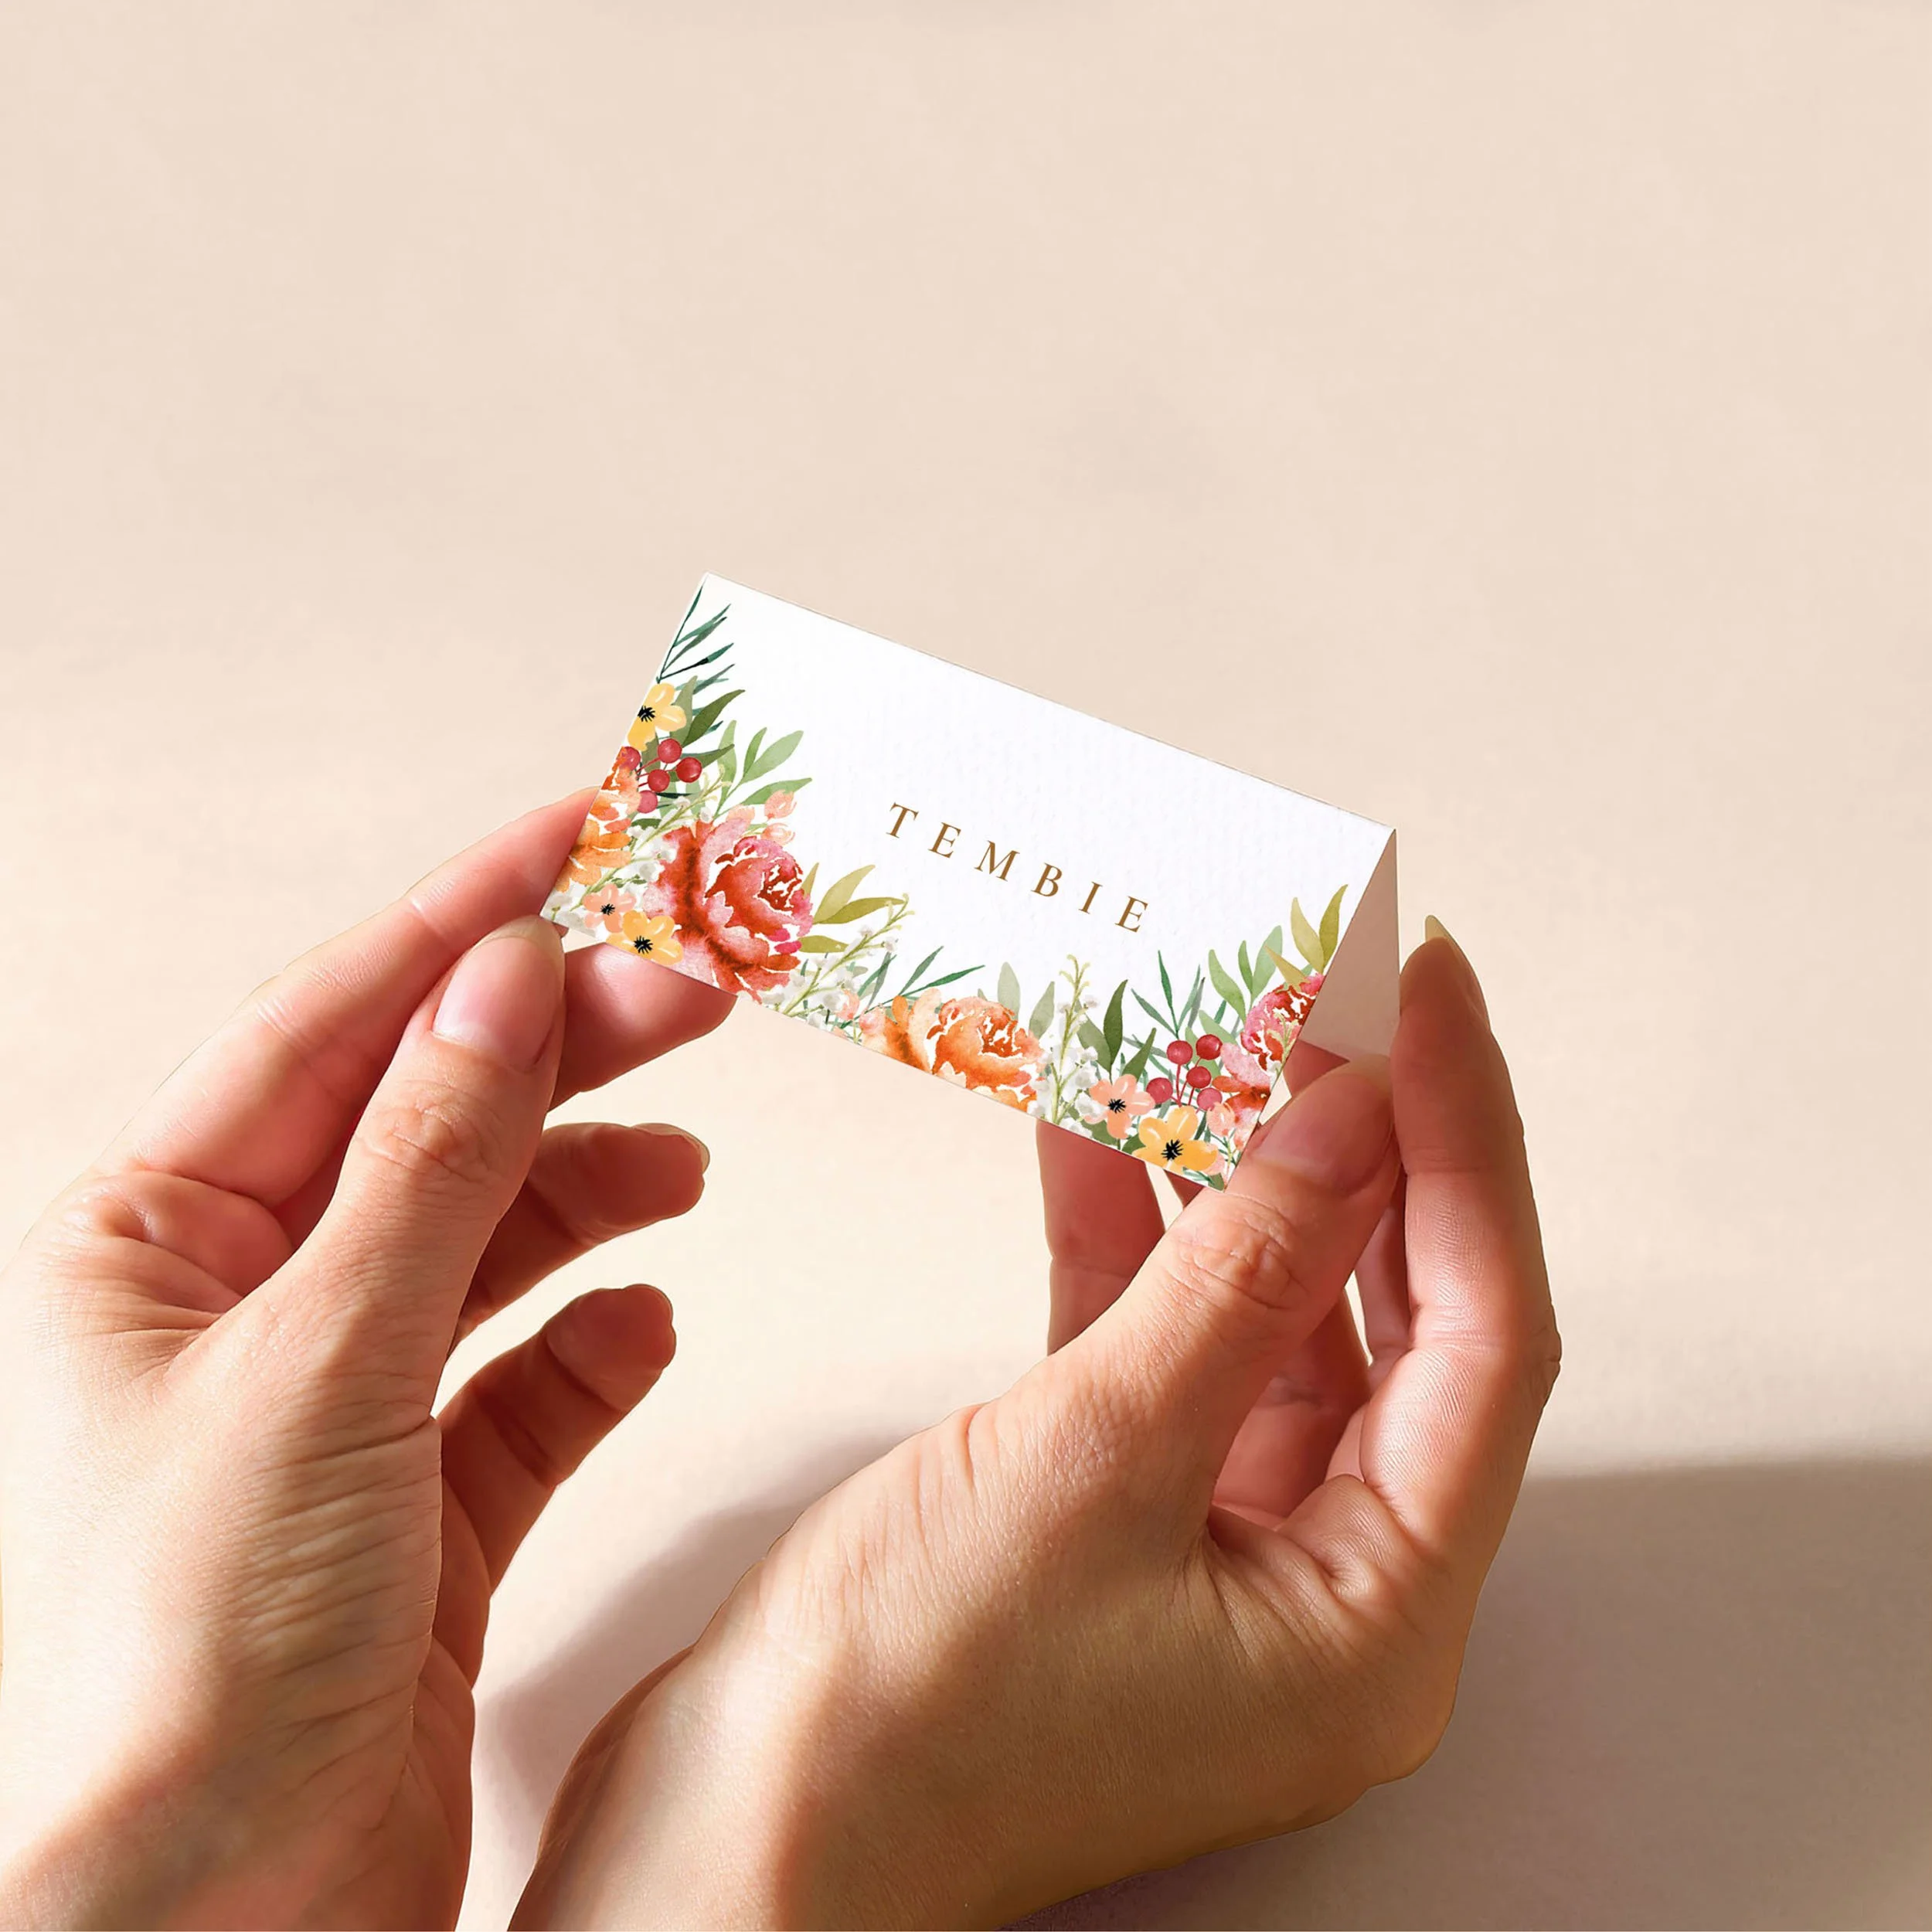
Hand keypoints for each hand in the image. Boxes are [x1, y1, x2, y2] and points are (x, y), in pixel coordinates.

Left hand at [0, 798, 732, 1927]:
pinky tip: (644, 1321)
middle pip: (428, 1122)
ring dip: (588, 1188)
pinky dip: (592, 1345)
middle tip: (698, 980)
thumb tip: (507, 973)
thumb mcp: (320, 1361)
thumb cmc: (189, 1668)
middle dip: (563, 1046)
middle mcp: (237, 1309)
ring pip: (486, 1241)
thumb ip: (430, 1159)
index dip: (467, 914)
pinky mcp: (420, 1510)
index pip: (333, 1023)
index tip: (585, 829)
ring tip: (683, 1156)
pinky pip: (525, 1384)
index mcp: (151, 1242)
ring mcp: (334, 1409)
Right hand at [518, 928, 1557, 1927]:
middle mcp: (1320, 1591)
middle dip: (1361, 1147)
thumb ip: (1241, 1275)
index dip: (1467, 1147)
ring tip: (1215, 1030)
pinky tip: (1101, 1131)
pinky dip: (1133, 1241)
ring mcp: (1212, 1554)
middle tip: (1338, 996)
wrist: (731, 1834)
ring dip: (1232, 1179)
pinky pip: (1157, 1348)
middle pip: (1389, 1320)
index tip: (1435, 1000)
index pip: (1484, 1336)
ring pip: (1263, 1319)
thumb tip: (1351, 1125)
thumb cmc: (903, 1714)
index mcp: (1375, 1619)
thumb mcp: (1097, 1456)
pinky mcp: (1112, 1519)